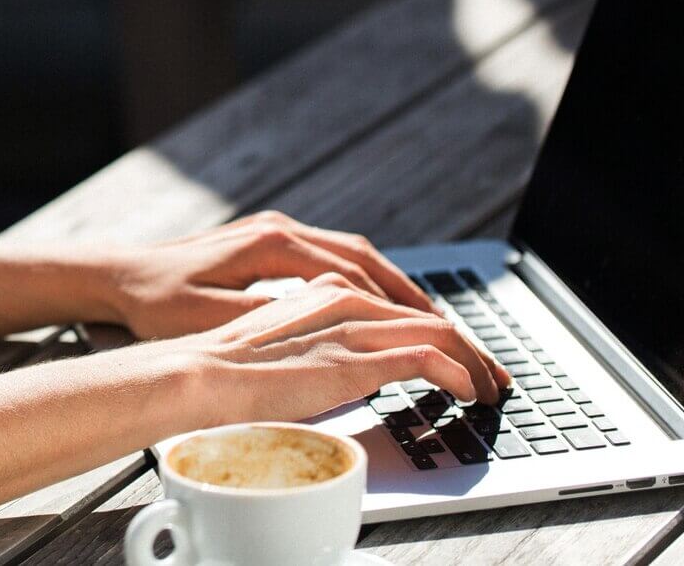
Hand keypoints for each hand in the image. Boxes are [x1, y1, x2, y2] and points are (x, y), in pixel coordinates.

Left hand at [99, 210, 444, 340]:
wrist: (118, 275)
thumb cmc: (155, 303)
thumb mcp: (204, 318)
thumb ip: (261, 317)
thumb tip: (318, 323)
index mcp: (273, 245)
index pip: (357, 275)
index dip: (402, 309)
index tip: (440, 337)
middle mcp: (282, 229)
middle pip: (369, 259)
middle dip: (416, 297)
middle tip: (459, 335)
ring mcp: (277, 232)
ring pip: (357, 255)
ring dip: (396, 288)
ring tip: (437, 325)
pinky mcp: (270, 244)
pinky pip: (335, 259)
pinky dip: (368, 282)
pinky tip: (385, 309)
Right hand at [166, 273, 511, 425]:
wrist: (194, 374)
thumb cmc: (214, 367)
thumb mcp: (266, 340)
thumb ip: (302, 339)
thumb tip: (325, 363)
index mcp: (318, 290)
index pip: (394, 304)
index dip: (431, 329)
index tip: (453, 354)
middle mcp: (340, 297)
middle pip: (425, 314)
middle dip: (467, 344)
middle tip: (490, 373)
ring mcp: (350, 325)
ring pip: (438, 331)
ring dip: (473, 360)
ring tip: (489, 387)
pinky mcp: (355, 358)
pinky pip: (428, 360)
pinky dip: (458, 374)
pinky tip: (468, 393)